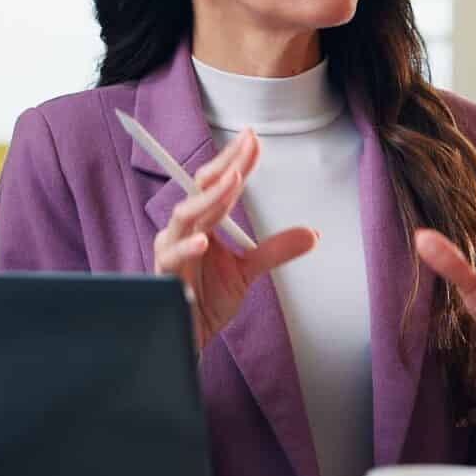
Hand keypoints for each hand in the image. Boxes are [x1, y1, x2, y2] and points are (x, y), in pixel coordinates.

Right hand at [152, 129, 316, 351]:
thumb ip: (275, 250)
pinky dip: (186, 248)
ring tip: (232, 181)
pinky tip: (202, 241)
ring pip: (184, 215)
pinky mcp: (164, 275)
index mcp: (203, 223)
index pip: (219, 184)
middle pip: (200, 188)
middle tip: (245, 146)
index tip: (253, 140)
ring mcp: (171, 250)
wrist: (189, 336)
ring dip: (208, 198)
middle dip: (224, 165)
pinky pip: (171, 257)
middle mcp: (184, 230)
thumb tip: (312, 234)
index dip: (236, 161)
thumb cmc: (206, 299)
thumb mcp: (248, 271)